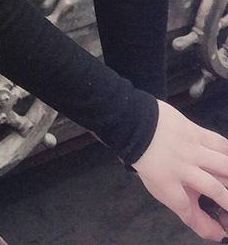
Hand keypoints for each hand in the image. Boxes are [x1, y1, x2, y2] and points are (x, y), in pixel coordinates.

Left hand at [131, 99, 227, 240]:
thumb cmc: (145, 157)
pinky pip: (218, 142)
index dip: (202, 223)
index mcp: (166, 182)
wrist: (135, 123)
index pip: (186, 208)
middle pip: (213, 189)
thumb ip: (179, 205)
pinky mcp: (195, 132)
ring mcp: (190, 149)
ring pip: (222, 165)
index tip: (217, 232)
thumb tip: (203, 224)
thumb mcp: (155, 185)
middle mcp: (182, 168)